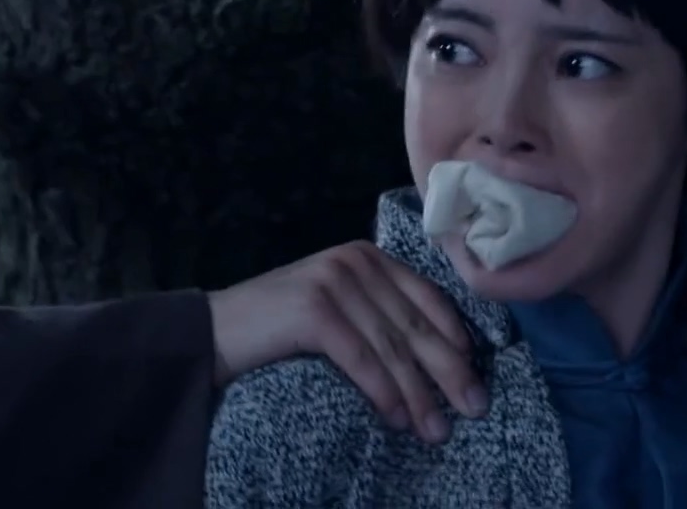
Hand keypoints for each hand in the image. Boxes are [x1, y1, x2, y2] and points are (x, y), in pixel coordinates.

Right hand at [207, 240, 486, 442]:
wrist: (211, 332)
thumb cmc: (279, 329)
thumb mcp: (340, 309)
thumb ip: (380, 316)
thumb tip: (440, 360)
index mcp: (369, 257)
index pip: (429, 297)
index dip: (457, 339)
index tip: (475, 376)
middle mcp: (356, 261)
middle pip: (416, 324)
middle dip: (449, 372)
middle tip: (473, 409)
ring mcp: (335, 281)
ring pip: (392, 347)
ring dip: (419, 394)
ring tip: (436, 429)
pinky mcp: (314, 309)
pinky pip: (362, 359)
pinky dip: (384, 392)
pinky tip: (398, 418)